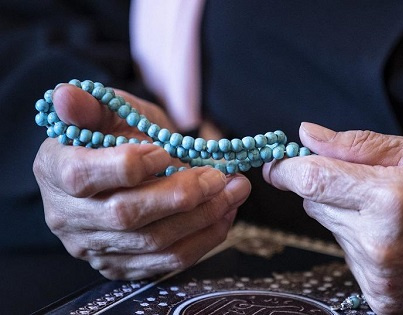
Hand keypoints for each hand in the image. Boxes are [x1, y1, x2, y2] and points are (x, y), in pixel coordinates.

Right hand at [33, 85, 250, 279]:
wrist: (123, 167)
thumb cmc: (117, 134)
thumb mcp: (110, 110)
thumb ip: (93, 105)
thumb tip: (66, 95)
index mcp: (54, 170)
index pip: (83, 176)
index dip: (129, 164)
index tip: (165, 151)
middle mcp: (67, 216)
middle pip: (125, 215)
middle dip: (181, 195)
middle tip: (220, 176)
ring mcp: (94, 247)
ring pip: (153, 241)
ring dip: (203, 217)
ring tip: (235, 191)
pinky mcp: (123, 265)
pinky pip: (168, 261)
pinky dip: (204, 238)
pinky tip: (225, 213)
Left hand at [263, 122, 402, 313]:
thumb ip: (361, 145)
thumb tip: (308, 135)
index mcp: (392, 198)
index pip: (311, 180)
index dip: (287, 169)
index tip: (278, 164)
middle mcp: (380, 244)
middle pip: (318, 206)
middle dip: (332, 189)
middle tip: (371, 183)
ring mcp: (381, 279)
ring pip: (334, 234)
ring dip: (351, 220)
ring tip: (400, 216)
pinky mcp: (385, 302)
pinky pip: (352, 262)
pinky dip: (365, 248)